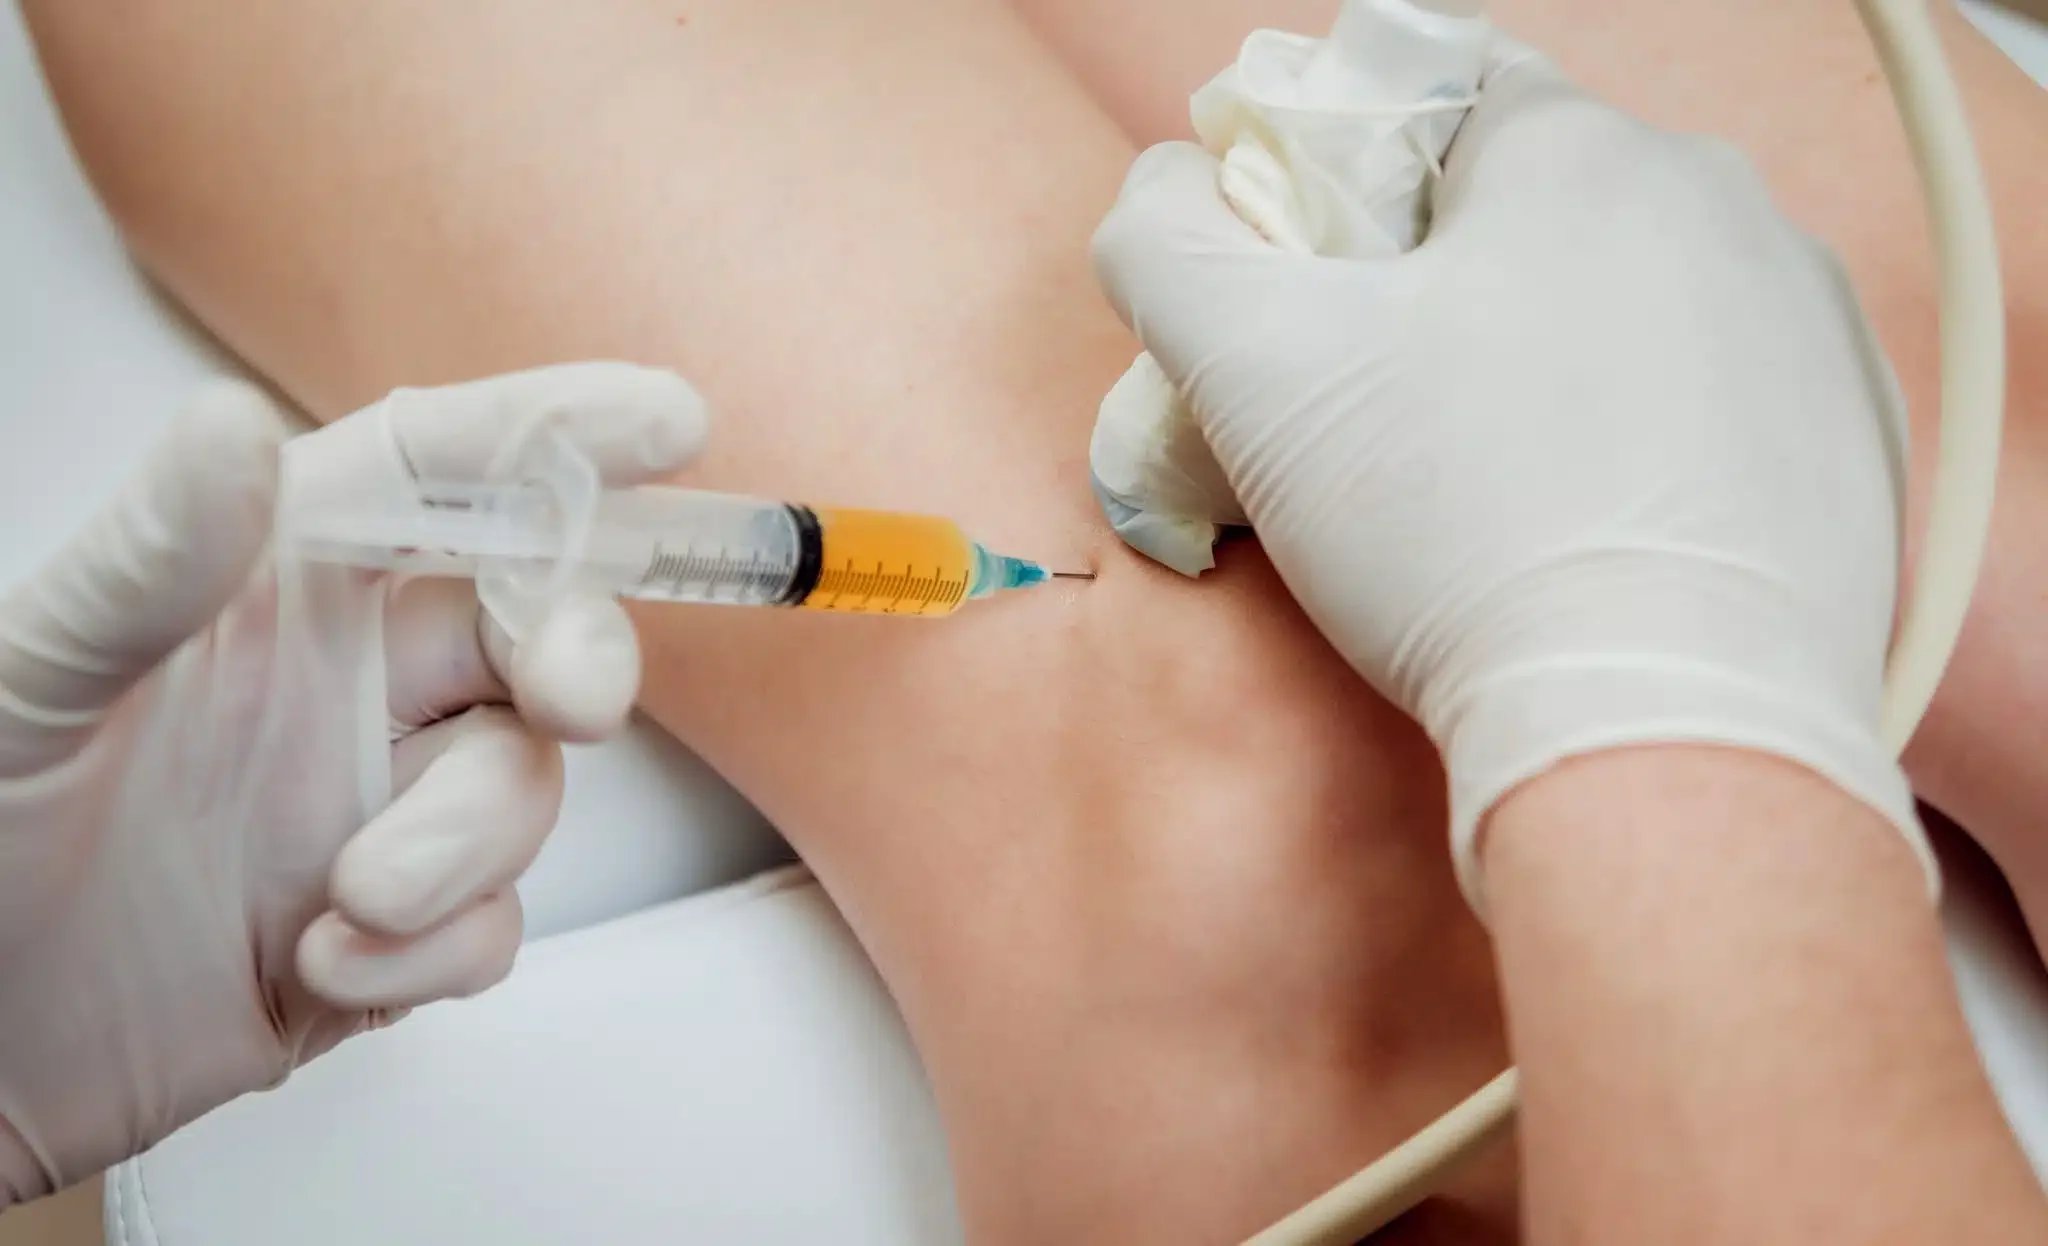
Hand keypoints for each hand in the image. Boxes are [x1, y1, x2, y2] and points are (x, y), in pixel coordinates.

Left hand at [0, 362, 703, 1200]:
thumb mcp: (32, 685)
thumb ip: (148, 565)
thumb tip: (236, 429)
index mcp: (268, 589)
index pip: (438, 476)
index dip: (556, 436)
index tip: (665, 423)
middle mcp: (339, 684)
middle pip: (530, 627)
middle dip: (580, 654)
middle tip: (575, 699)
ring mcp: (369, 806)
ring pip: (522, 787)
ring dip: (468, 847)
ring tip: (353, 897)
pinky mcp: (383, 930)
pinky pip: (489, 923)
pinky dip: (437, 950)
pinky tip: (327, 967)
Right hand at [1091, 56, 1925, 905]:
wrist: (1665, 736)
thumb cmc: (1460, 536)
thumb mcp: (1251, 371)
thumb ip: (1168, 240)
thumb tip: (1166, 188)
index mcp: (1579, 151)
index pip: (1433, 103)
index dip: (1348, 192)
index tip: (1317, 302)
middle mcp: (1721, 202)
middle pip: (1539, 206)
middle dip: (1456, 286)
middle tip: (1393, 418)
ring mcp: (1808, 318)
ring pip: (1634, 298)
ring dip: (1558, 359)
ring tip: (1503, 491)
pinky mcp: (1856, 434)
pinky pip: (1720, 392)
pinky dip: (1655, 436)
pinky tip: (1598, 527)